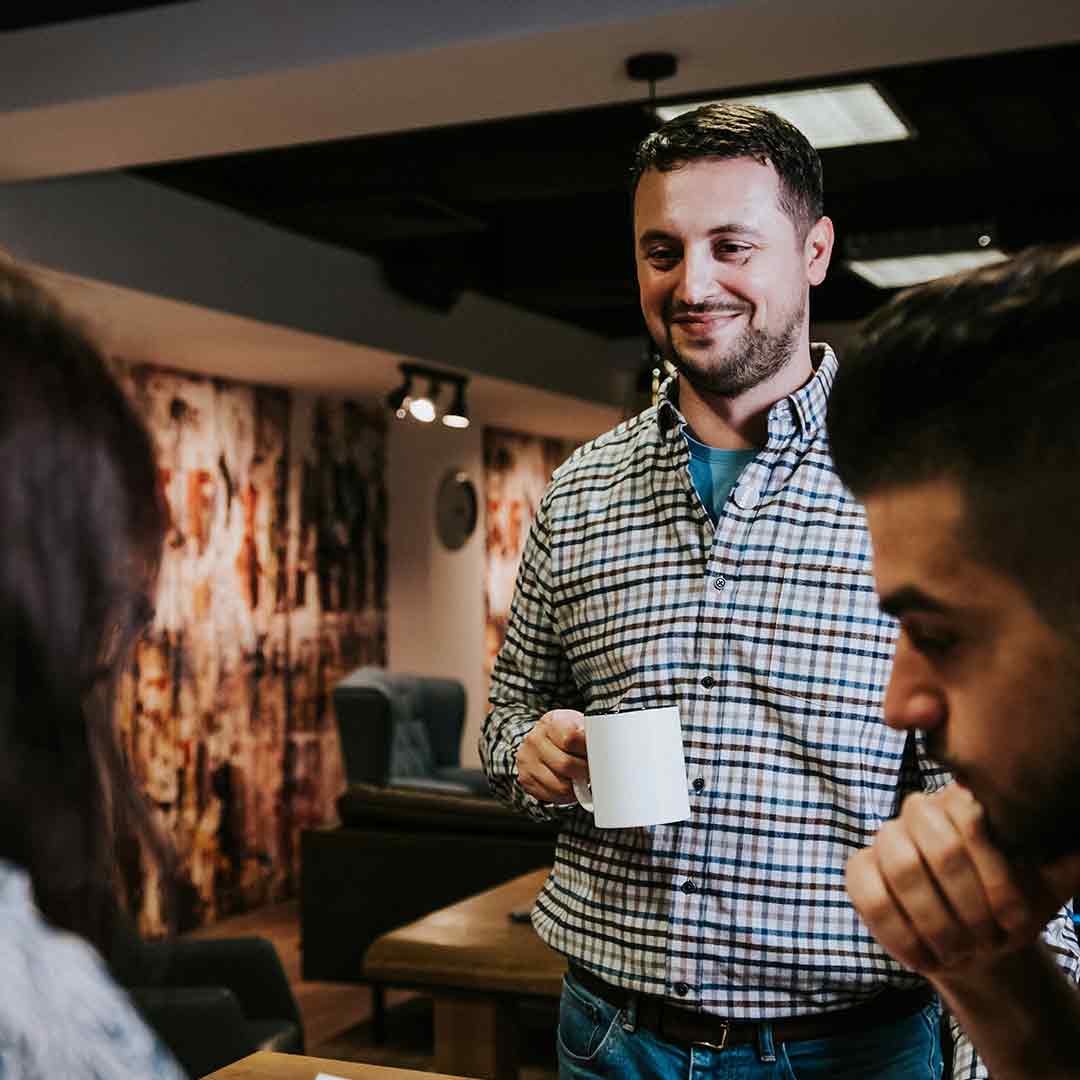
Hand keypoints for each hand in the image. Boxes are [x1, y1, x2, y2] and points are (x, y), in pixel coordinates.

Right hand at [516, 708, 587, 802]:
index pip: (571, 738)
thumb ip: (589, 734)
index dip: (587, 750)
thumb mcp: (576, 724)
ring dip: (575, 786)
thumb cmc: (564, 733)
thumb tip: (606, 749)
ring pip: (560, 785)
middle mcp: (534, 740)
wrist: (540, 741)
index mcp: (550, 722)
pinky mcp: (526, 779)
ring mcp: (527, 760)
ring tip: (580, 777)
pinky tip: (568, 783)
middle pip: (566, 764)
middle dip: (584, 771)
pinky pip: (552, 796)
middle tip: (591, 770)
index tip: (596, 754)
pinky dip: (565, 795)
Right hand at [845, 783, 1079, 979]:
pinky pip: (870, 896)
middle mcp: (920, 810)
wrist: (975, 942)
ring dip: (935, 921)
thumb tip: (1076, 838)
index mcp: (964, 802)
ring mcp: (885, 838)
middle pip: (938, 844)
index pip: (972, 817)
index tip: (1014, 922)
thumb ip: (1063, 860)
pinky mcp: (859, 870)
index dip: (995, 876)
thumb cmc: (1010, 907)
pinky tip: (925, 958)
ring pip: (900, 867)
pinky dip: (900, 934)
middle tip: (984, 943)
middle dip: (967, 905)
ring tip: (958, 953)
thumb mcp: (1046, 885)